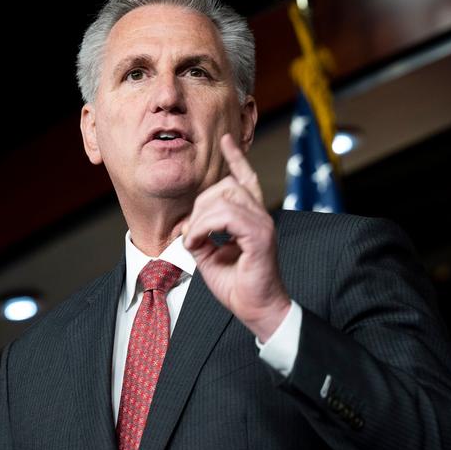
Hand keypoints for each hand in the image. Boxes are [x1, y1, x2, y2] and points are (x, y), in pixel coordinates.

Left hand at [182, 133, 290, 341]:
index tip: (227, 139)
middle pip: (225, 186)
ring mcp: (262, 223)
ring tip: (194, 242)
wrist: (257, 310)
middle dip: (199, 205)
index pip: (245, 179)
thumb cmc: (239, 287)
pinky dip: (204, 227)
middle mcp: (260, 215)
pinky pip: (226, 216)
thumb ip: (202, 236)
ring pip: (224, 198)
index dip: (236, 158)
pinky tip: (198, 243)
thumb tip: (188, 226)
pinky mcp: (260, 235)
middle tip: (190, 235)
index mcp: (252, 218)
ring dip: (200, 220)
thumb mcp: (211, 257)